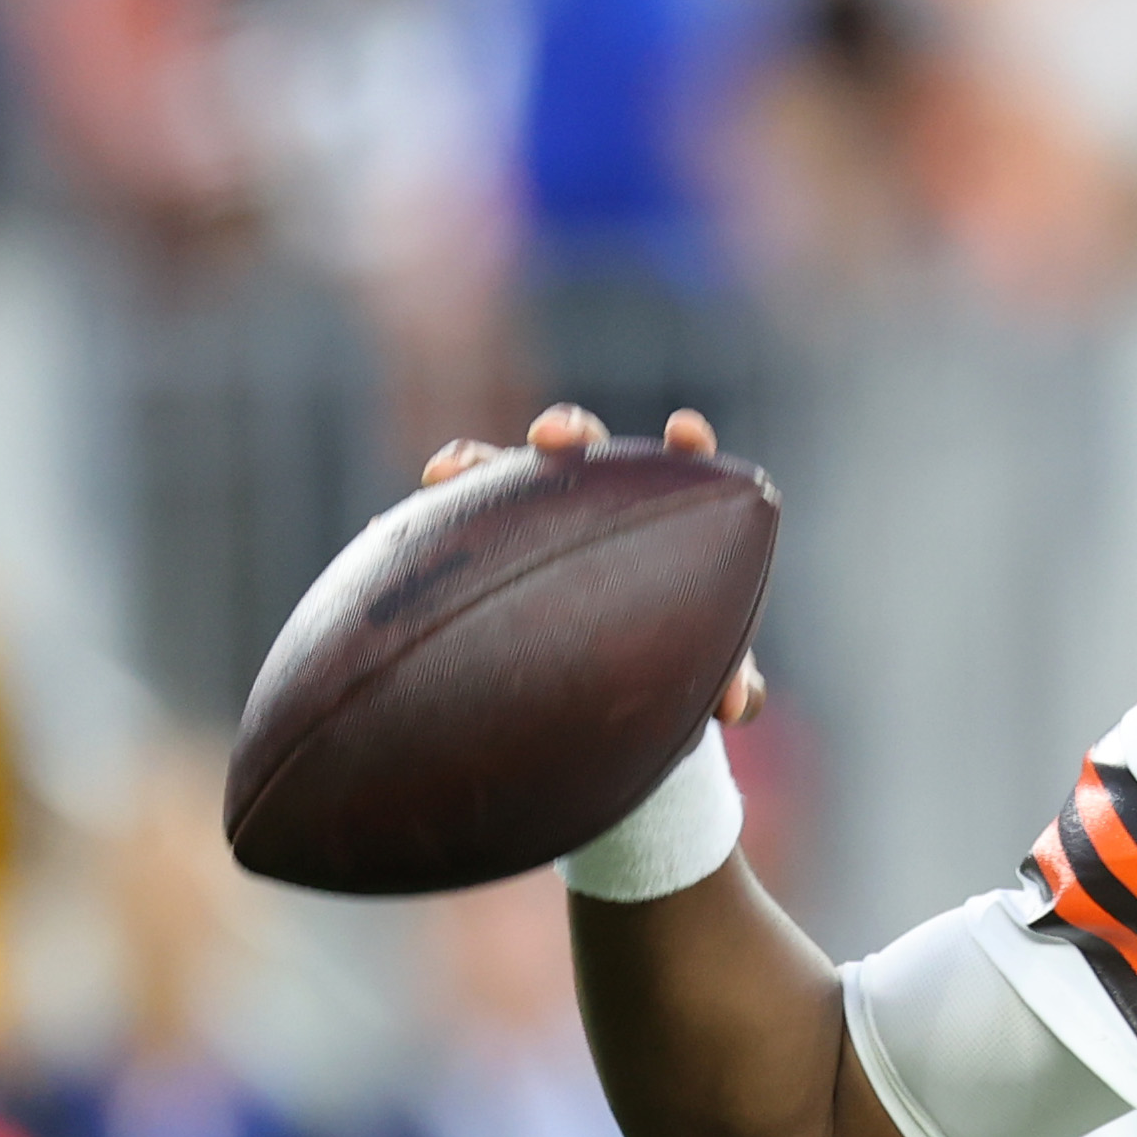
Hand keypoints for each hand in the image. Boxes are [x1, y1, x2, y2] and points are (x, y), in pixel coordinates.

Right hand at [427, 406, 767, 727]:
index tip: (684, 431)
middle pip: (585, 452)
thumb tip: (737, 705)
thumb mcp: (704, 675)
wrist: (604, 695)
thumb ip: (730, 681)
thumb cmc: (671, 665)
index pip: (681, 467)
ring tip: (447, 470)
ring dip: (478, 464)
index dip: (686, 445)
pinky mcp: (483, 547)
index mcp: (664, 518)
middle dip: (568, 432)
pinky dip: (430, 520)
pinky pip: (452, 526)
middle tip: (551, 437)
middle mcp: (596, 503)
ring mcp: (535, 519)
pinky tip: (399, 527)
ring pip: (504, 475)